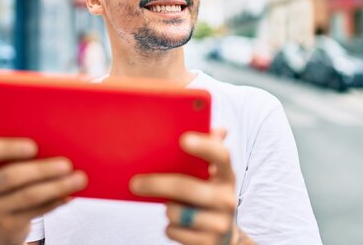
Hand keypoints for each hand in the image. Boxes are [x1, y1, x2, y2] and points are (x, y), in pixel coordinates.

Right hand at [0, 138, 86, 244]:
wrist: (1, 219)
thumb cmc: (13, 179)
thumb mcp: (9, 165)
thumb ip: (25, 155)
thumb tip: (61, 144)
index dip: (10, 149)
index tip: (34, 147)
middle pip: (11, 176)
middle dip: (42, 170)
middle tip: (67, 165)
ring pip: (28, 196)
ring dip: (56, 187)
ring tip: (79, 179)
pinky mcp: (6, 226)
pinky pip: (36, 211)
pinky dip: (56, 201)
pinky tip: (71, 195)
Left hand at [130, 129, 242, 244]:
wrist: (224, 238)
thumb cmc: (210, 198)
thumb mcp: (215, 178)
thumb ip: (212, 152)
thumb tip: (221, 129)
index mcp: (227, 175)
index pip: (221, 156)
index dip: (204, 146)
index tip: (183, 139)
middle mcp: (227, 198)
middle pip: (185, 186)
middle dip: (156, 184)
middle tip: (135, 183)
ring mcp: (220, 223)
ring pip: (176, 211)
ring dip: (168, 209)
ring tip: (173, 206)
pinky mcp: (208, 243)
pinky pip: (173, 231)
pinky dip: (170, 228)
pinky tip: (178, 225)